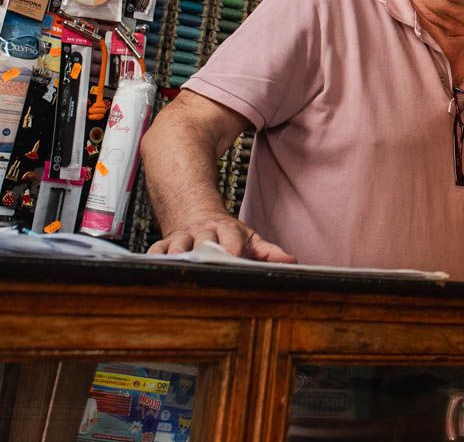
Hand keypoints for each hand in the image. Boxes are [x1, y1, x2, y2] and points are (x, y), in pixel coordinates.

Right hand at [148, 212, 296, 263]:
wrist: (196, 214)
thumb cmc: (226, 233)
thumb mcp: (250, 238)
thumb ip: (270, 252)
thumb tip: (292, 262)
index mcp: (227, 230)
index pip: (231, 238)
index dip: (233, 248)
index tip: (235, 258)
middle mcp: (204, 233)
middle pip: (204, 240)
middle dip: (205, 250)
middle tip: (206, 262)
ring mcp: (183, 238)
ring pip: (177, 244)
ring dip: (177, 252)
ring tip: (178, 261)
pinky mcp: (165, 244)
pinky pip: (156, 250)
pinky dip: (154, 257)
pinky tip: (153, 267)